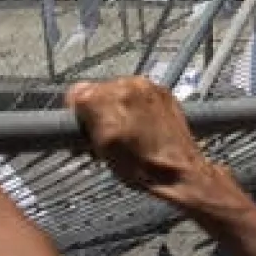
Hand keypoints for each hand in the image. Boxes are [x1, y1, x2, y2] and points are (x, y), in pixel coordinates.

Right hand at [66, 77, 214, 205]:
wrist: (179, 170)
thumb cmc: (142, 166)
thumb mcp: (102, 148)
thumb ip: (87, 124)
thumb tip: (79, 111)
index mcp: (106, 99)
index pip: (76, 93)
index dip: (78, 113)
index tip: (82, 125)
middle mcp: (127, 85)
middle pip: (98, 90)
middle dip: (98, 110)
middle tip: (104, 133)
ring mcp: (147, 86)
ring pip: (118, 90)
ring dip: (117, 107)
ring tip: (125, 131)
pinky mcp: (162, 92)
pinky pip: (139, 93)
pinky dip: (136, 106)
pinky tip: (140, 126)